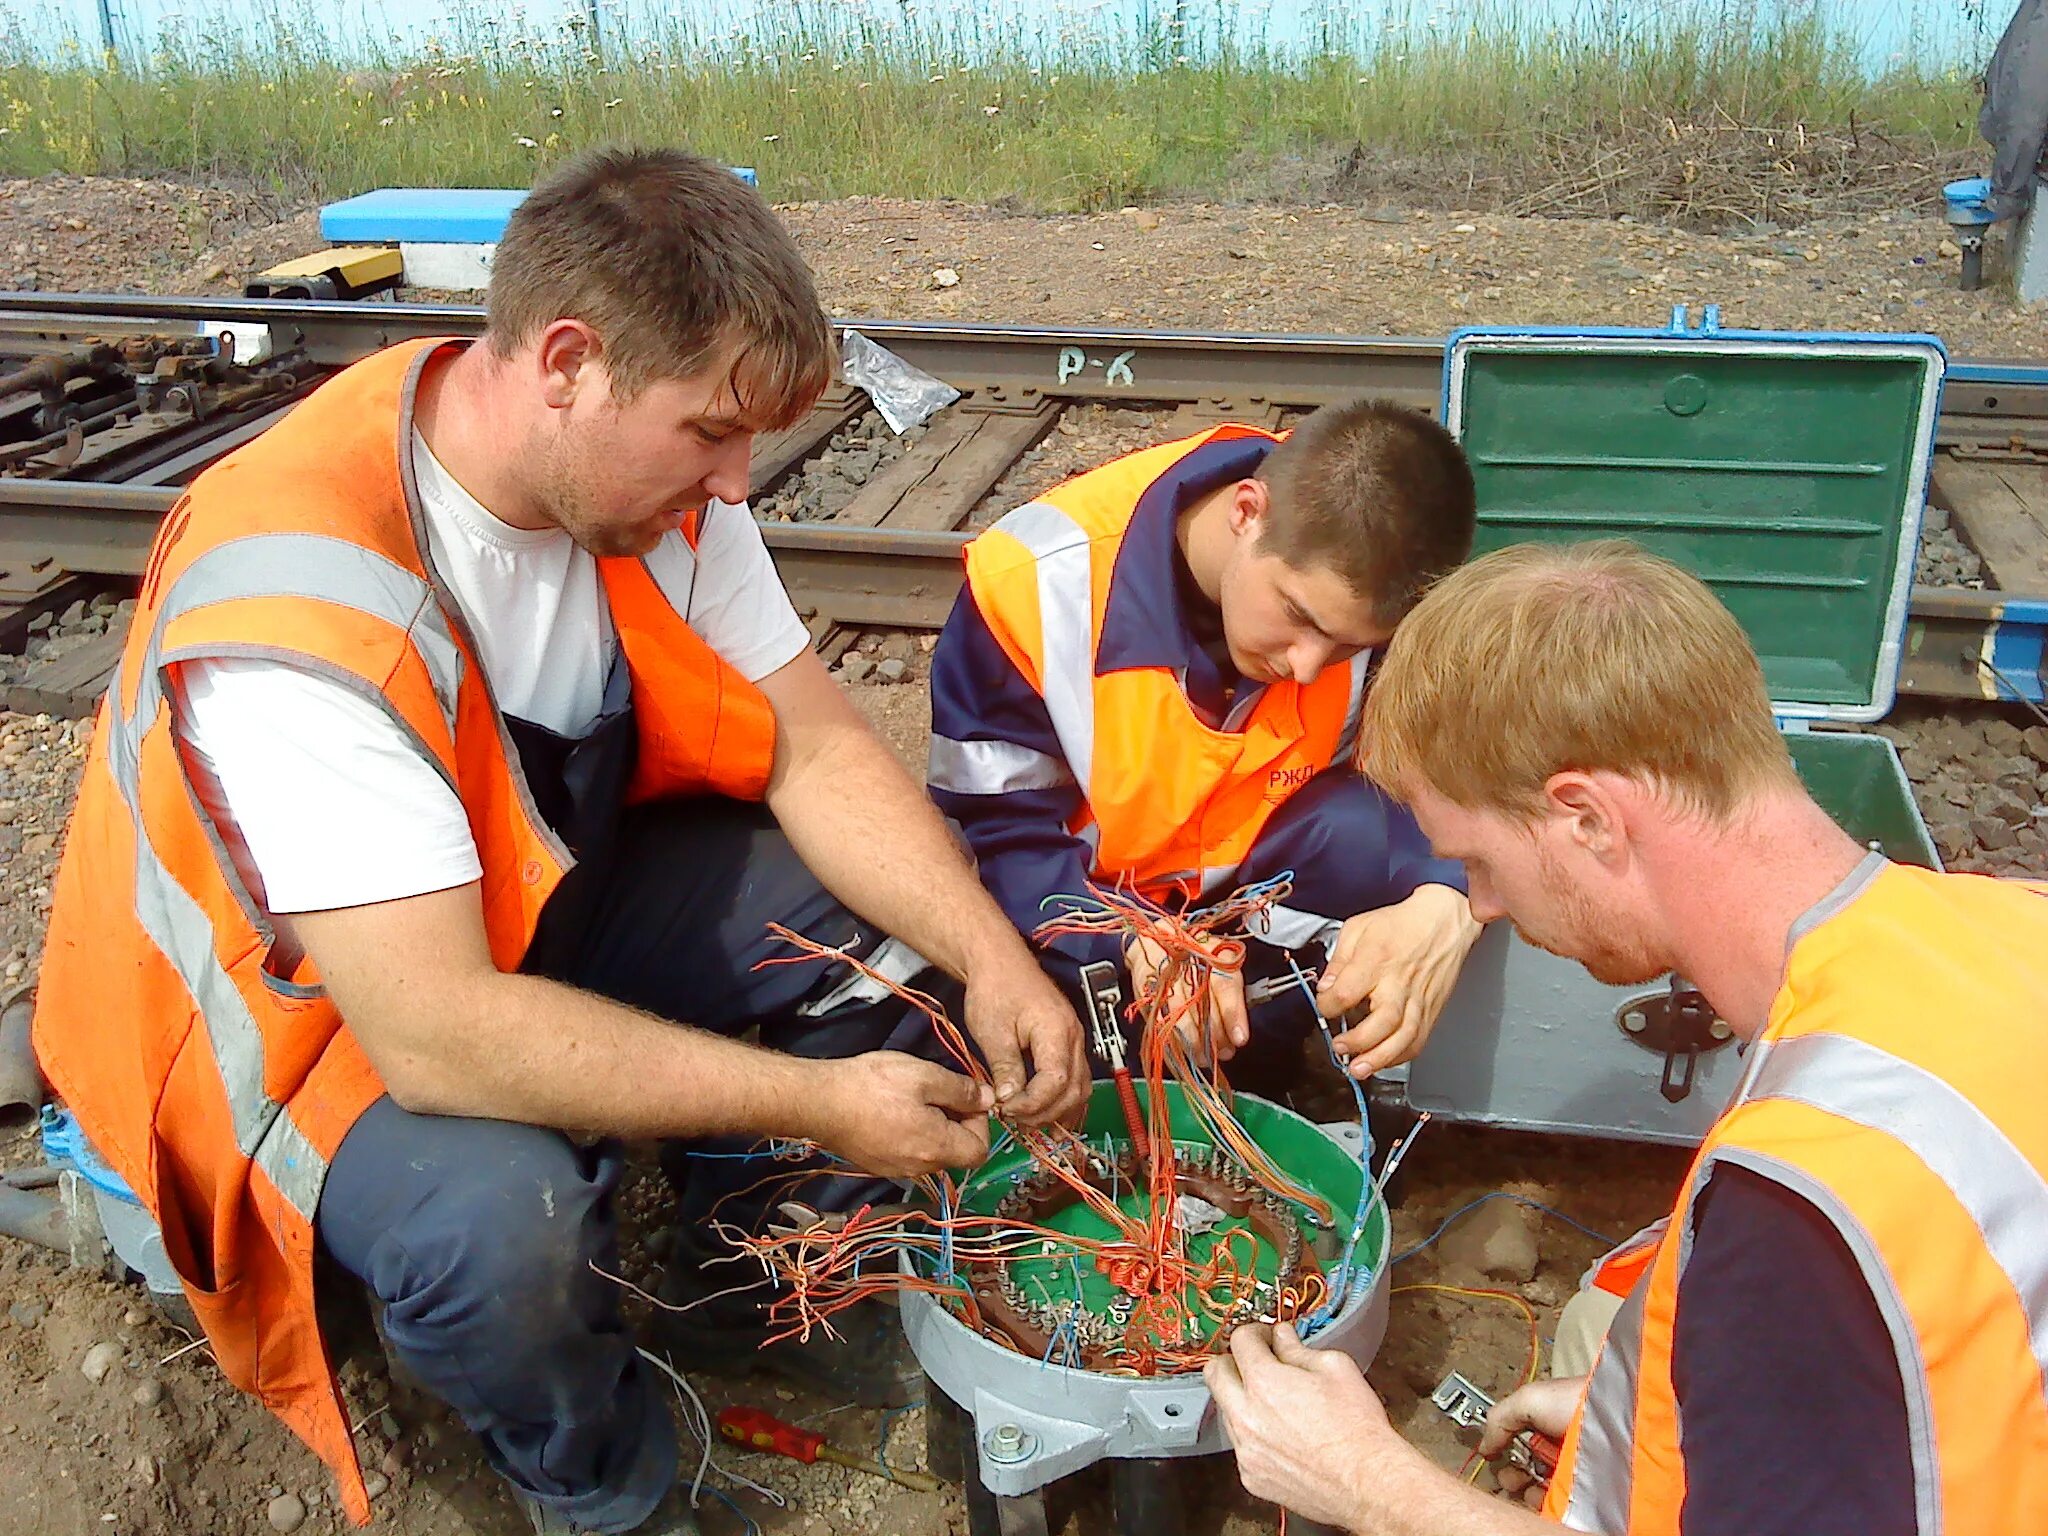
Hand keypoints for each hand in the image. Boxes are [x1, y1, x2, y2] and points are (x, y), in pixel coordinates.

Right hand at [805, 1052, 993, 1178]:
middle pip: (956, 1152)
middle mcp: (919, 1168)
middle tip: (936, 1090)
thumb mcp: (925, 1076)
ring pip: (931, 1152)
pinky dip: (910, 1133)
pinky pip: (908, 1152)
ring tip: (911, 1097)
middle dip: (956, 1122)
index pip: (980, 1151)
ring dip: (932, 1126)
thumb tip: (988, 1100)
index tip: (964, 1097)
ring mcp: (895, 1170)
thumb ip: (962, 1091)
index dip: (980, 1123)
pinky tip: (892, 1109)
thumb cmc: (872, 1085)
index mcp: (936, 1148)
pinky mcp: (877, 1165)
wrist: (818, 1101)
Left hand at [961, 951, 1088, 1125]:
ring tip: (1030, 1124)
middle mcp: (1074, 1037)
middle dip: (1045, 1113)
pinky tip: (1051, 1118)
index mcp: (1057, 1031)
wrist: (999, 962)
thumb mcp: (992, 1031)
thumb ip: (1005, 1068)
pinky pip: (1076, 1080)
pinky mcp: (1068, 1044)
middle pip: (1074, 1090)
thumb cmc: (995, 988)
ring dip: (1057, 1112)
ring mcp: (1075, 1041)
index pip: (1056, 1082)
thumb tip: (1009, 1101)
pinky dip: (1065, 1102)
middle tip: (1016, 1122)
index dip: (1033, 1104)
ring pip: (1080, 1089)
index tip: (1007, 1110)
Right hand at [1128, 934, 1248, 1061]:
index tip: (1240, 1039)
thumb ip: (1231, 993)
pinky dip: (1170, 1042)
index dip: (1233, 1014)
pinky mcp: (1145, 992)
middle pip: (1201, 1004)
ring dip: (1193, 1042)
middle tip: (1224, 1052)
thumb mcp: (1220, 962)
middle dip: (1214, 1035)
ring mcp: (1162, 977)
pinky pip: (1158, 1021)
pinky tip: (1181, 1054)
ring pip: (1178, 1015)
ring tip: (1203, 1058)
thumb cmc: (1195, 955)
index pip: (1224, 984)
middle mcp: (1185, 962)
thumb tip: (1238, 1033)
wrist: (1155, 940)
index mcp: (1210, 951)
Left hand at [1205, 1322, 1398, 1527]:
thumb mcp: (1336, 1368)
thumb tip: (1283, 1339)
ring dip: (1243, 1400)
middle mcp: (1246, 1416)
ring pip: (1226, 1411)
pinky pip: (1241, 1446)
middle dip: (1234, 1361)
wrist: (1367, 1482)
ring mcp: (1246, 1450)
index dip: (1256, 1333)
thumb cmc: (1358, 1429)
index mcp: (1264, 1383)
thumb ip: (1299, 1349)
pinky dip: (1255, 1436)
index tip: (1266, 1338)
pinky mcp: (1252, 1476)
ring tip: (1278, 1405)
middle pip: (1214, 1373)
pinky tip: (1283, 1436)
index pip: (1240, 1341)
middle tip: (1256, 1362)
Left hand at [1319, 884, 1482, 1076]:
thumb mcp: (1358, 928)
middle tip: (1340, 1048)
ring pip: (1404, 1038)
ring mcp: (1419, 1000)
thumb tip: (1325, 986)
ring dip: (1380, 1058)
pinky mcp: (1432, 1011)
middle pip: (1383, 1021)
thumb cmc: (1402, 924)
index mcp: (1379, 960)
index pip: (1349, 991)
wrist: (1444, 922)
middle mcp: (1401, 984)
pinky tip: (1383, 1061)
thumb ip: (1339, 959)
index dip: (1329, 1005)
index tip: (1325, 1007)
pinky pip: (1419, 1041)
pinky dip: (1400, 1057)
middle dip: (1359, 1041)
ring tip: (1359, 1069)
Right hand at [1477, 1376, 1581, 1508]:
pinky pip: (1559, 1508)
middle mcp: (1561, 1454)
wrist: (1621, 1419)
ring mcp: (1575, 1477)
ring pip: (1540, 1494)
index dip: (1504, 1456)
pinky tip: (1545, 1499)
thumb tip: (1484, 1444)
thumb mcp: (1530, 1399)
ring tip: (1531, 1488)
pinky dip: (1547, 1507)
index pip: (1517, 1450)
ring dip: (1527, 1494)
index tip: (1498, 1458)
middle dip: (1513, 1477)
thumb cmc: (1580, 1401)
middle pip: (1525, 1474)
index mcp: (1547, 1429)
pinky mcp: (1586, 1497)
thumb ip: (1500, 1417)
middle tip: (1514, 1476)